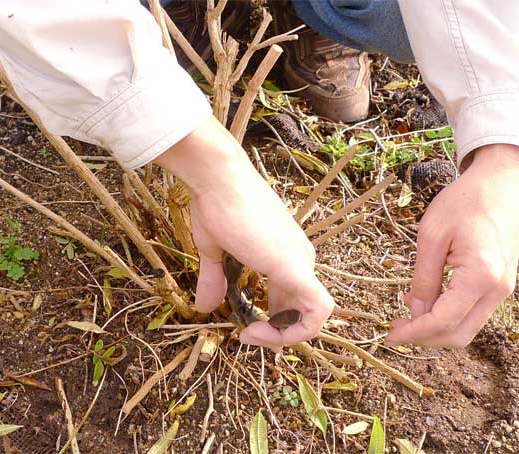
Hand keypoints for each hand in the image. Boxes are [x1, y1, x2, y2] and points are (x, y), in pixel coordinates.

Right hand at [156, 116, 333, 350]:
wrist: (219, 181)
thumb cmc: (215, 207)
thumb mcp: (214, 252)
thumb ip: (214, 280)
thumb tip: (203, 306)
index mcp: (284, 254)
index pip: (291, 299)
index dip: (273, 322)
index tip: (242, 327)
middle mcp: (299, 258)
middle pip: (302, 311)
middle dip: (277, 333)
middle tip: (245, 335)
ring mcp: (301, 262)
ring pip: (314, 317)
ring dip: (284, 336)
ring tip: (250, 334)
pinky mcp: (297, 268)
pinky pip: (318, 312)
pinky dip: (296, 332)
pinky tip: (260, 329)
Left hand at [387, 144, 518, 347]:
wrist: (503, 183)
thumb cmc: (466, 201)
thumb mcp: (432, 236)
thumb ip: (424, 278)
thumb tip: (415, 312)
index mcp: (481, 276)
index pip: (444, 321)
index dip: (414, 333)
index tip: (389, 335)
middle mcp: (497, 289)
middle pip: (459, 335)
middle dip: (423, 338)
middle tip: (394, 328)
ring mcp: (502, 289)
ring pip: (467, 328)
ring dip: (435, 329)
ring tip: (405, 316)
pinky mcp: (499, 284)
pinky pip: (472, 312)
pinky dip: (448, 316)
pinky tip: (425, 303)